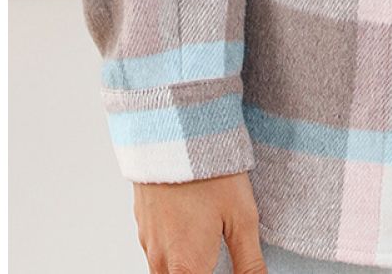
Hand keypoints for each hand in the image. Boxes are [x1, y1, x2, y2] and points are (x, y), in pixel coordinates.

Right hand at [133, 171, 265, 273]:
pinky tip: (189, 226)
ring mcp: (147, 240)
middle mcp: (161, 259)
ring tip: (205, 240)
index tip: (224, 265)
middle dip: (199, 270)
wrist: (175, 131)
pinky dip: (172, 249)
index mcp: (187, 266)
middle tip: (217, 257)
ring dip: (184, 264)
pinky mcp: (142, 221)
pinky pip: (154, 249)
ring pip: (162, 270)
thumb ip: (249, 261)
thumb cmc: (209, 172)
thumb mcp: (242, 217)